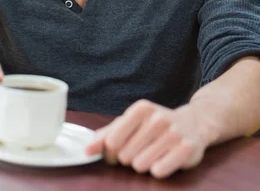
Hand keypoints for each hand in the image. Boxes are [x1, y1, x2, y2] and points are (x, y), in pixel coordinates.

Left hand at [86, 99, 209, 178]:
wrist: (193, 123)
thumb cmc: (155, 124)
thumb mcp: (132, 122)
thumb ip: (108, 134)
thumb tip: (87, 150)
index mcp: (140, 109)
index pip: (112, 141)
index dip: (112, 152)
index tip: (119, 150)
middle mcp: (157, 118)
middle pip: (125, 155)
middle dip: (129, 158)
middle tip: (141, 150)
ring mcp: (173, 133)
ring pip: (140, 165)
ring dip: (144, 165)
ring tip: (154, 154)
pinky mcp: (186, 149)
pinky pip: (159, 171)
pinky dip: (158, 170)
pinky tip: (164, 159)